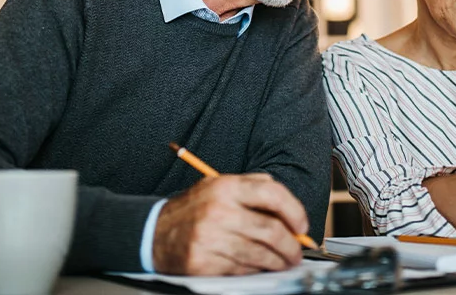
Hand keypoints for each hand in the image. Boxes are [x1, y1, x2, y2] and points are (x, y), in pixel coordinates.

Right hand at [152, 173, 309, 274]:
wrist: (153, 232)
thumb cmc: (193, 210)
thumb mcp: (220, 186)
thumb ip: (253, 187)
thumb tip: (288, 207)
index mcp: (226, 187)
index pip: (272, 194)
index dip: (295, 211)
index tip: (302, 226)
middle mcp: (218, 210)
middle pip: (271, 229)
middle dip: (291, 245)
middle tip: (297, 252)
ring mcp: (210, 237)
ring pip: (259, 254)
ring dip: (278, 261)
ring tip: (284, 262)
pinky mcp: (203, 262)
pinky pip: (241, 269)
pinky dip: (256, 270)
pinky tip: (260, 267)